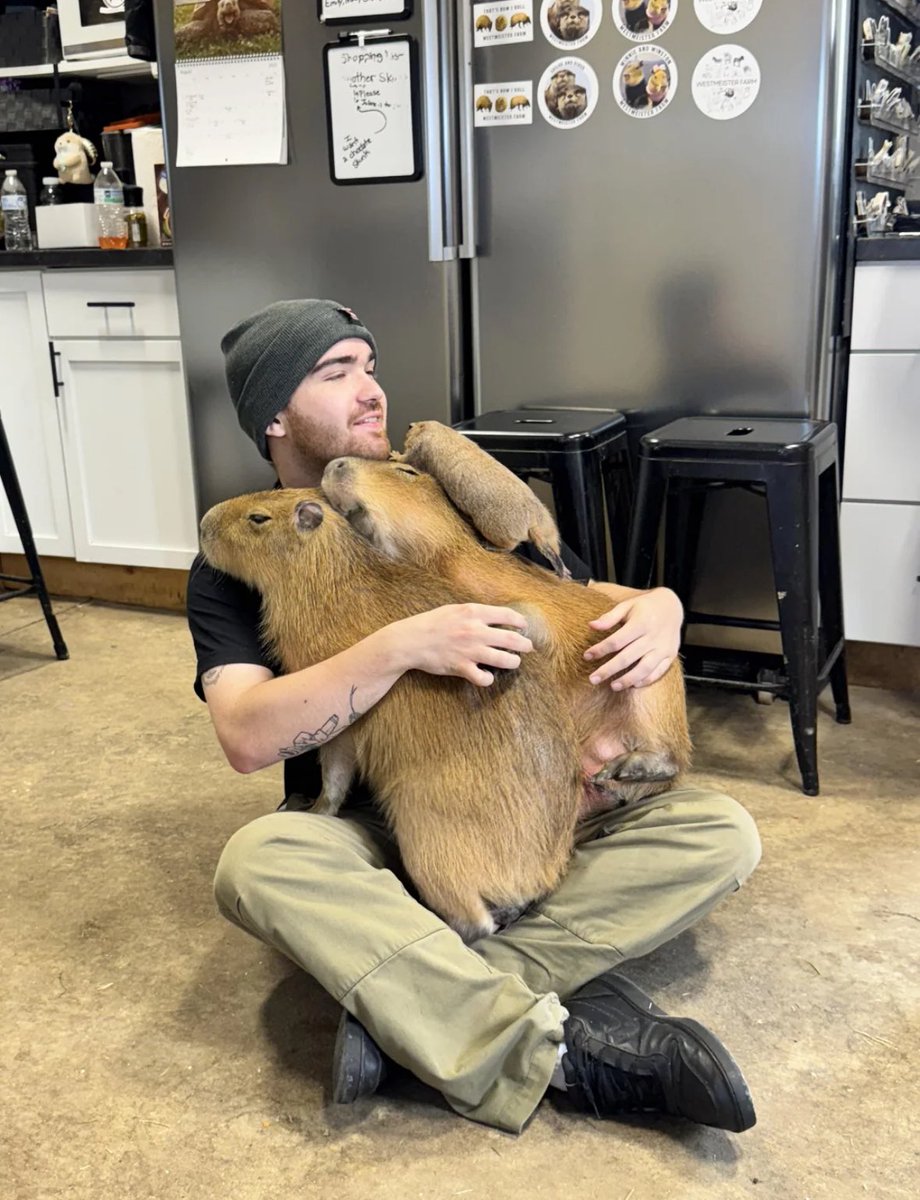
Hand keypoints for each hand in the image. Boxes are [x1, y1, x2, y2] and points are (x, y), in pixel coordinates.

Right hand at [391, 604, 533, 686]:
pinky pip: (484, 678)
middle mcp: (475, 631)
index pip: (507, 615)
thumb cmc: (431, 623)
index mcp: (473, 613)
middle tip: (528, 648)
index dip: (521, 622)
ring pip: (505, 660)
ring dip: (514, 662)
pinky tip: (486, 676)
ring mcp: (470, 650)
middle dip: (525, 645)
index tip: (524, 627)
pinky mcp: (462, 667)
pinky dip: (488, 679)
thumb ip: (473, 613)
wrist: (410, 641)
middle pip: (512, 639)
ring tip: (513, 662)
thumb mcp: (453, 609)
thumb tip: (492, 617)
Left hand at [583, 587, 681, 689]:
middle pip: (627, 657)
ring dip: (627, 679)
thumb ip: (610, 617)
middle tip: (593, 679)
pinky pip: (658, 672)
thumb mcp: (627, 606)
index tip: (586, 656)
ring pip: (644, 668)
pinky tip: (633, 685)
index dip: (600, 649)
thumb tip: (591, 626)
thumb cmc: (644, 607)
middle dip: (609, 670)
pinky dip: (646, 680)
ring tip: (612, 686)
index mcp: (641, 622)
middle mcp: (653, 637)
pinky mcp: (670, 655)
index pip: (617, 640)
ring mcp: (663, 648)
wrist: (672, 606)